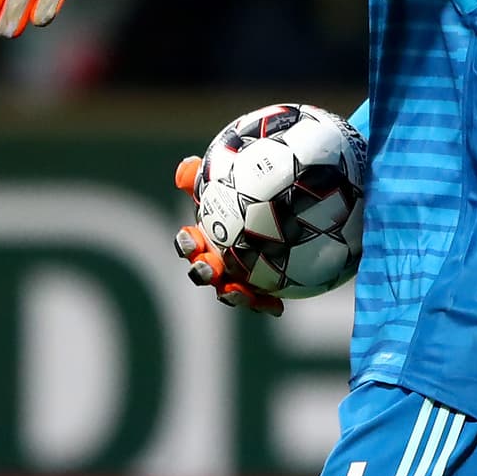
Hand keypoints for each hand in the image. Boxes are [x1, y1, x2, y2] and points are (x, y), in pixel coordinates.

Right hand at [173, 156, 283, 315]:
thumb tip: (185, 167)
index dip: (187, 242)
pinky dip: (265, 303)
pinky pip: (261, 298)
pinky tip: (276, 308)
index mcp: (206, 234)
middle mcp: (217, 257)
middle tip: (210, 269)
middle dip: (203, 272)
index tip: (193, 239)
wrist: (290, 199)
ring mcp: (240, 274)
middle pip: (204, 269)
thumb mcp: (237, 175)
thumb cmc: (256, 187)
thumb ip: (213, 172)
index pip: (189, 240)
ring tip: (243, 294)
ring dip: (233, 294)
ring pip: (230, 290)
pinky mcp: (262, 286)